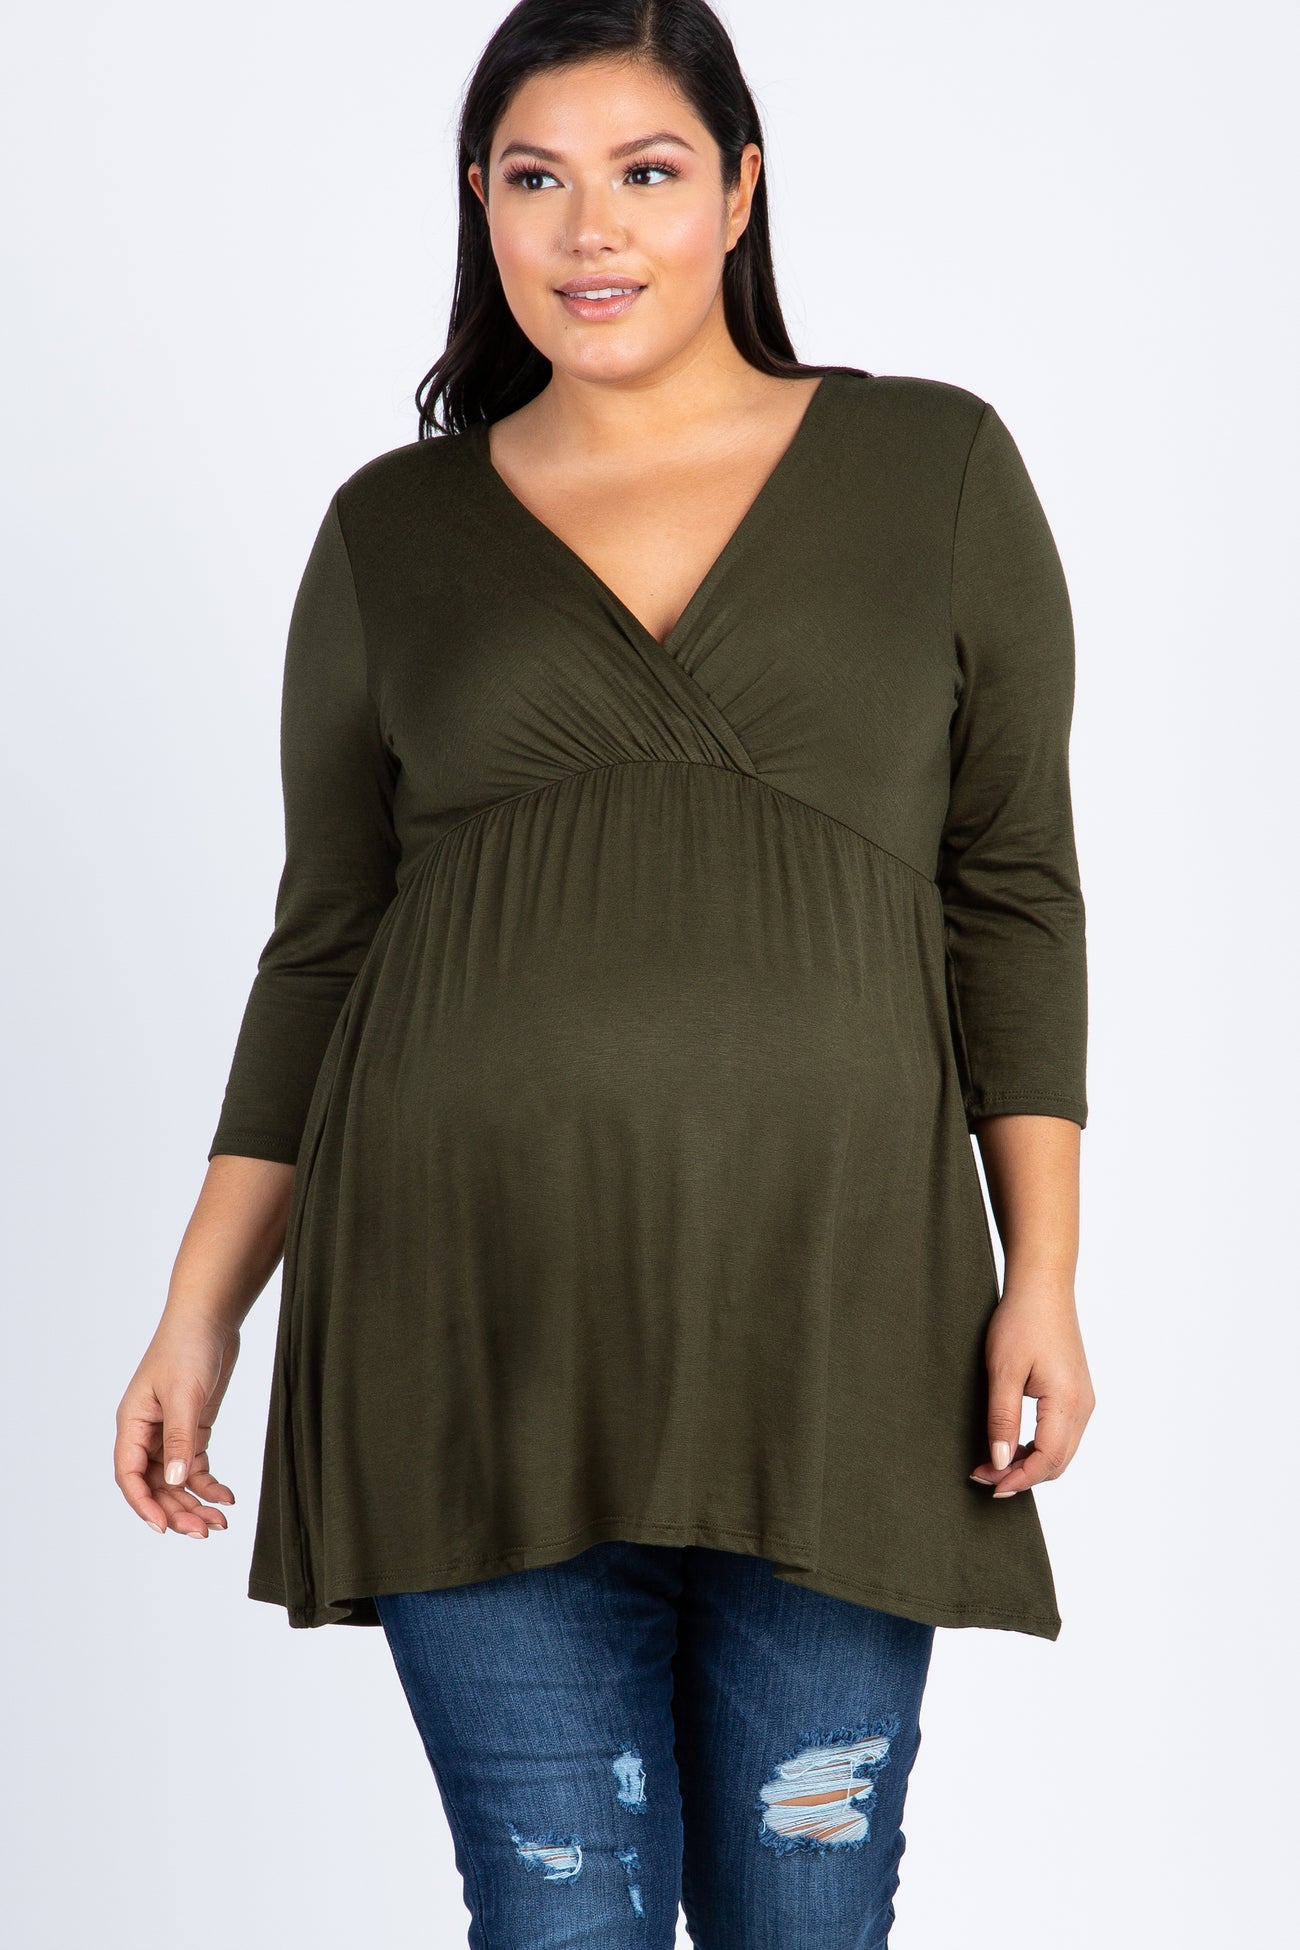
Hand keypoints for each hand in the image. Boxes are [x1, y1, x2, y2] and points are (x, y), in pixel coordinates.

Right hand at [114, 1314, 240, 1537]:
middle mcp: (147, 1432)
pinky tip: (226, 1496)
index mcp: (132, 1424)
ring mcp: (170, 1432)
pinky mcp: (193, 1427)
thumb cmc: (187, 1347)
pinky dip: (209, 1482)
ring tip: (219, 1522)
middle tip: (204, 1532)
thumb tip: (173, 1482)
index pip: (129, 1475)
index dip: (144, 1504)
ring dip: (194, 1502)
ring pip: (175, 1480)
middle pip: (155, 1484)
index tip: (164, 1528)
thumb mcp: (184, 1394)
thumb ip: (180, 1439)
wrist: (211, 1318)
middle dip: (177, 1510)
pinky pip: (195, 1465)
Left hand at [968, 1275, 1094, 1496]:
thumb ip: (1003, 1419)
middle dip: (1022, 1476)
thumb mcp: (1003, 1371)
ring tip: (993, 1462)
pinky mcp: (1077, 1393)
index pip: (1047, 1460)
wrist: (1043, 1287)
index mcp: (1067, 1402)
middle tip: (984, 1476)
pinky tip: (1013, 1443)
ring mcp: (1083, 1400)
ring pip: (1062, 1451)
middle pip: (1058, 1462)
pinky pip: (1062, 1434)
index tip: (988, 1484)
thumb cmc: (1021, 1322)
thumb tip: (1000, 1461)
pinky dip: (1039, 1447)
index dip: (1018, 1479)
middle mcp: (1083, 1406)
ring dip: (1030, 1463)